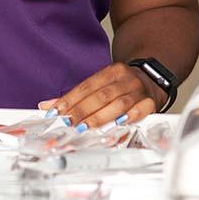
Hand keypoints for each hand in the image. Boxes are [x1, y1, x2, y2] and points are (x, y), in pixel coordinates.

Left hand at [37, 62, 162, 130]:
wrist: (152, 78)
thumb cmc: (121, 86)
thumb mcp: (100, 85)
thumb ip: (75, 97)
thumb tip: (46, 106)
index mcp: (111, 71)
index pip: (87, 86)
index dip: (70, 99)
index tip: (57, 112)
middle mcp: (125, 79)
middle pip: (101, 95)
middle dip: (83, 111)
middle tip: (69, 124)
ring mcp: (138, 90)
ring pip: (118, 104)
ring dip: (101, 117)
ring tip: (86, 128)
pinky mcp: (151, 101)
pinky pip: (142, 109)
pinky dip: (131, 116)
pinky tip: (119, 123)